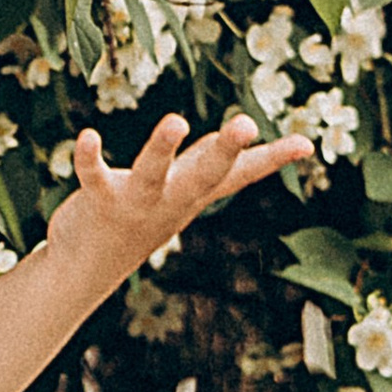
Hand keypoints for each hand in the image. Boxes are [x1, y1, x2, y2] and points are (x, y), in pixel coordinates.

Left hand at [49, 109, 313, 279]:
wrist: (85, 270)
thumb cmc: (136, 221)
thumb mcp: (178, 195)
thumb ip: (205, 166)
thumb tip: (236, 139)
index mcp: (193, 193)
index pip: (239, 174)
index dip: (272, 159)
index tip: (305, 144)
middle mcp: (170, 200)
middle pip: (204, 174)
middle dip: (227, 150)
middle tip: (247, 124)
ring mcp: (135, 203)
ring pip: (153, 174)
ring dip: (163, 147)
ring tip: (176, 120)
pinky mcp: (99, 202)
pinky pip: (94, 177)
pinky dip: (89, 158)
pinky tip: (88, 136)